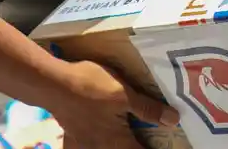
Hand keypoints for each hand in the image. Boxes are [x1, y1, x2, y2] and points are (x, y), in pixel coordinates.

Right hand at [49, 60, 177, 148]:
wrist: (53, 84)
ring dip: (120, 143)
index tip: (166, 145)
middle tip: (148, 138)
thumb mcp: (124, 94)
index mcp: (118, 143)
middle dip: (137, 145)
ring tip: (127, 136)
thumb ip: (148, 109)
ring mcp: (86, 145)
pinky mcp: (73, 137)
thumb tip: (174, 120)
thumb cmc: (91, 87)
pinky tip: (101, 135)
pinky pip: (90, 145)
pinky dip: (100, 141)